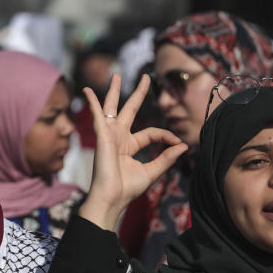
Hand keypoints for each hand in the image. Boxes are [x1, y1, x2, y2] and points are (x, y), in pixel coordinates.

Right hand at [78, 74, 187, 229]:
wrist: (111, 198)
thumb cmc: (127, 189)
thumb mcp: (152, 171)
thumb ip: (167, 158)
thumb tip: (184, 145)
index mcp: (130, 146)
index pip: (151, 132)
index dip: (167, 135)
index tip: (179, 142)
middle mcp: (119, 137)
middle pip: (130, 110)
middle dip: (138, 93)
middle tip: (146, 77)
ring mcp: (109, 134)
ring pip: (113, 107)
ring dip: (115, 91)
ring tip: (116, 75)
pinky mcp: (102, 135)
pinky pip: (97, 114)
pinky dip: (93, 102)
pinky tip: (88, 90)